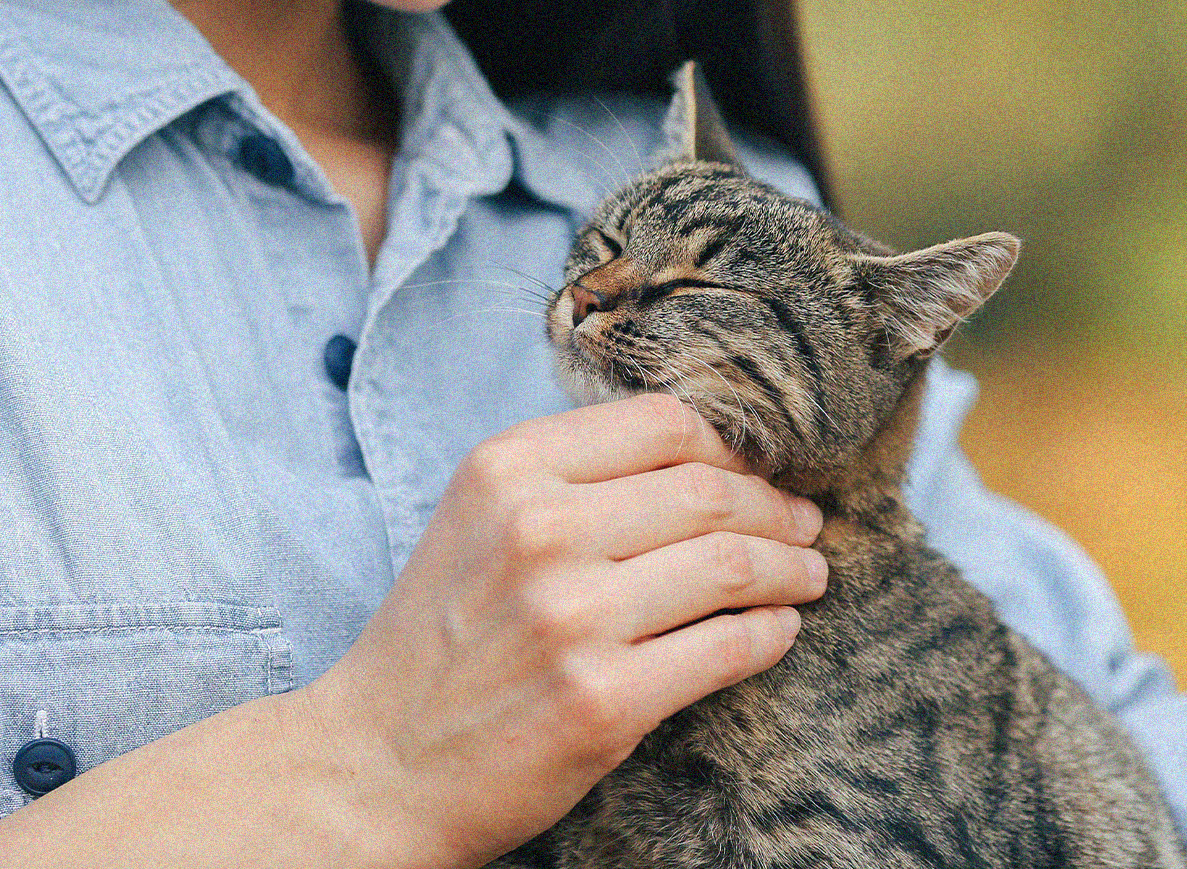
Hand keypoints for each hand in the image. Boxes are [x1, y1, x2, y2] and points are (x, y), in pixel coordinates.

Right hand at [302, 394, 826, 867]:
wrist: (379, 762)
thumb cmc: (440, 639)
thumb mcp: (478, 521)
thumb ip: (571, 479)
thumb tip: (709, 459)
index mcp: (507, 470)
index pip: (664, 423)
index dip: (733, 446)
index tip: (760, 472)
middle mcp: (539, 531)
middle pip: (710, 490)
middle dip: (777, 508)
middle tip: (805, 525)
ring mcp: (573, 617)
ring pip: (733, 564)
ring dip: (791, 570)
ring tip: (807, 576)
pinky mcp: (605, 699)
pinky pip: (729, 647)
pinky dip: (770, 635)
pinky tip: (776, 632)